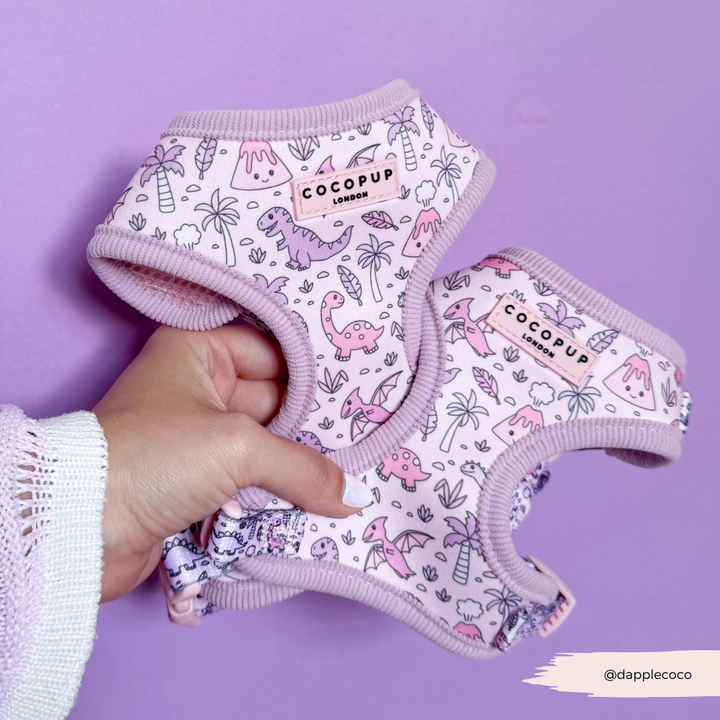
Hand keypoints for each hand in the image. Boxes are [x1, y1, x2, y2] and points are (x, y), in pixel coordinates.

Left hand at [93, 325, 370, 601]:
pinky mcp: (195, 479)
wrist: (83, 527)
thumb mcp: (237, 447)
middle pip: (274, 399)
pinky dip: (278, 488)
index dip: (314, 373)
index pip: (273, 351)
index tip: (360, 389)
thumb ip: (303, 466)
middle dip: (313, 423)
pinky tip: (320, 496)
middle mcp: (198, 386)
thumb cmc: (154, 456)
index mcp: (198, 351)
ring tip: (352, 468)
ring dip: (299, 461)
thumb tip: (350, 498)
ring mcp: (197, 435)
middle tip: (364, 434)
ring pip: (265, 442)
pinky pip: (250, 477)